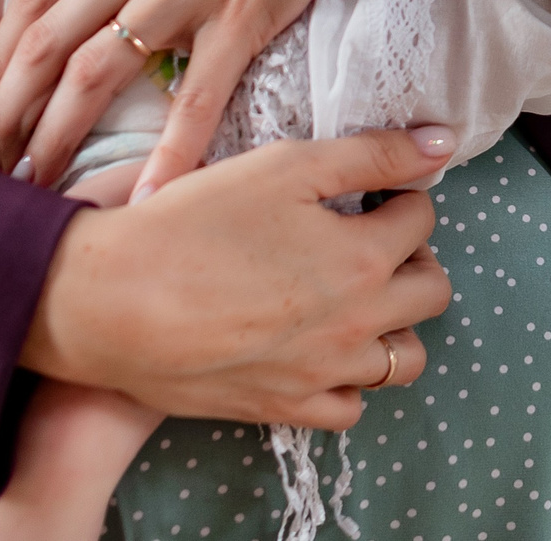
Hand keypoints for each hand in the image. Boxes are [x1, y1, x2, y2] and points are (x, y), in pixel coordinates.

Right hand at [23, 127, 453, 428]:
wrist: (107, 302)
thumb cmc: (191, 224)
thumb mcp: (284, 165)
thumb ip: (372, 154)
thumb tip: (443, 143)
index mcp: (363, 257)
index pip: (422, 219)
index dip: (400, 195)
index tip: (370, 192)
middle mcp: (357, 323)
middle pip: (432, 291)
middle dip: (412, 258)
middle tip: (367, 239)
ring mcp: (323, 373)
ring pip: (403, 359)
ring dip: (393, 323)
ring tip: (352, 295)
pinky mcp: (284, 407)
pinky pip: (351, 406)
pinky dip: (349, 379)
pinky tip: (320, 346)